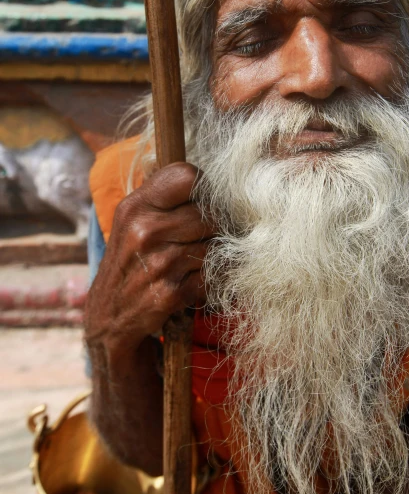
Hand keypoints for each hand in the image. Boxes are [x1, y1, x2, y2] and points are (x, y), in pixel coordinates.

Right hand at [84, 163, 211, 359]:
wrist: (109, 318)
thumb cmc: (132, 261)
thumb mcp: (134, 220)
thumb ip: (165, 197)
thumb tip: (211, 180)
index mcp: (135, 206)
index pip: (186, 176)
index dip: (203, 188)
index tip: (201, 202)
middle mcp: (143, 230)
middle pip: (209, 214)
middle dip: (212, 229)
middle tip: (199, 240)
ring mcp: (157, 263)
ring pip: (214, 246)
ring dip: (211, 256)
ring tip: (191, 263)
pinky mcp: (170, 293)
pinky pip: (213, 275)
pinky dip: (209, 280)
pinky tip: (191, 282)